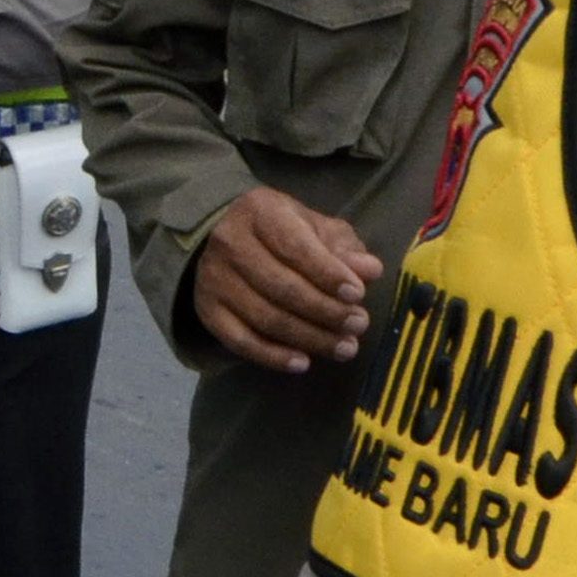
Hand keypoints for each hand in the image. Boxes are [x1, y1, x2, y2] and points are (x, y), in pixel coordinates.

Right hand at [189, 187, 386, 374]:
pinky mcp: (207, 309)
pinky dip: (273, 356)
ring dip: (310, 338)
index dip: (328, 274)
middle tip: (359, 324)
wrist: (225, 236)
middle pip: (281, 287)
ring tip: (345, 347)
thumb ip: (344, 248)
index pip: (295, 247)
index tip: (358, 294)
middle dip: (326, 311)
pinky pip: (240, 341)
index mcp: (260, 213)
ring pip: (265, 317)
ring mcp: (214, 279)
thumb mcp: (316, 227)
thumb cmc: (282, 231)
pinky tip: (303, 363)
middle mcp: (230, 243)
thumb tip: (370, 271)